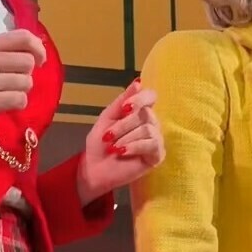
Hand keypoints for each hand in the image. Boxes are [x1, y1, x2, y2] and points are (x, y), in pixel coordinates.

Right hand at [0, 30, 45, 158]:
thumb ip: (6, 53)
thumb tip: (39, 50)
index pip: (23, 36)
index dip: (38, 48)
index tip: (39, 61)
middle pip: (28, 62)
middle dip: (27, 75)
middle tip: (12, 83)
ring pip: (26, 82)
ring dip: (21, 91)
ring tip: (4, 95)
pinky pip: (20, 99)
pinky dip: (18, 104)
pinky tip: (4, 105)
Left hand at [77, 80, 164, 205]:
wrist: (94, 169)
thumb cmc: (100, 144)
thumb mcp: (107, 118)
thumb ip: (122, 101)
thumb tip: (138, 82)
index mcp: (139, 112)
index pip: (150, 96)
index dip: (140, 99)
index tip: (124, 108)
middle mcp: (150, 123)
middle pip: (146, 114)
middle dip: (123, 125)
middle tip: (108, 136)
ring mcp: (155, 140)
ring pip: (148, 129)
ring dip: (126, 138)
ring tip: (114, 147)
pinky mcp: (156, 155)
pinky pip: (153, 144)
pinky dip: (135, 147)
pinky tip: (122, 152)